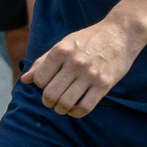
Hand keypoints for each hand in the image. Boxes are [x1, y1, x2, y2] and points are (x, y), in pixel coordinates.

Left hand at [21, 14, 146, 117]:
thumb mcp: (64, 44)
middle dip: (47, 101)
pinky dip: (76, 112)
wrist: (121, 33)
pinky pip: (85, 107)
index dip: (40, 86)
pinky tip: (75, 109)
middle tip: (51, 101)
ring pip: (66, 103)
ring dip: (60, 109)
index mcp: (61, 51)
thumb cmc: (89, 39)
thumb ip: (43, 61)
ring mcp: (90, 74)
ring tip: (62, 106)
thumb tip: (25, 80)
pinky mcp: (104, 84)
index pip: (40, 80)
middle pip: (51, 94)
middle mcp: (75, 63)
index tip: (47, 85)